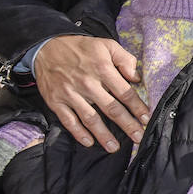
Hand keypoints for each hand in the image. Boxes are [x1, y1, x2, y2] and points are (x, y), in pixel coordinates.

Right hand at [34, 35, 148, 152]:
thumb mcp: (107, 45)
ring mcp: (71, 94)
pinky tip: (89, 142)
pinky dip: (78, 133)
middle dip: (127, 125)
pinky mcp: (56, 101)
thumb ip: (125, 59)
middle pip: (111, 108)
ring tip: (115, 148)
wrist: (46, 47)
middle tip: (138, 137)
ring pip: (90, 118)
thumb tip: (136, 78)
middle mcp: (88, 84)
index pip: (125, 93)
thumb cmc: (81, 48)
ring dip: (103, 135)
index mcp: (103, 69)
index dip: (137, 107)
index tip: (146, 119)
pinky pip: (69, 120)